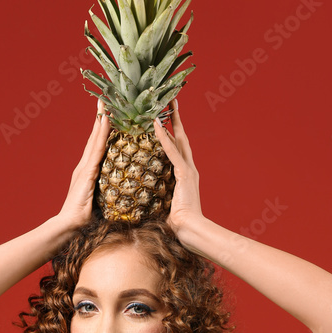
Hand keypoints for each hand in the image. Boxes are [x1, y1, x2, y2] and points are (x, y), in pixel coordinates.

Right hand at [56, 99, 111, 231]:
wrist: (70, 226)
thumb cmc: (85, 221)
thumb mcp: (101, 205)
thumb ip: (108, 198)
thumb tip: (124, 199)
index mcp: (89, 173)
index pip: (98, 148)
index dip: (102, 132)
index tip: (108, 116)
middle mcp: (85, 166)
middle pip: (95, 138)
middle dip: (100, 119)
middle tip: (105, 100)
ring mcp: (85, 167)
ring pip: (96, 139)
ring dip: (101, 120)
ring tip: (106, 103)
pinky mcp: (87, 172)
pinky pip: (98, 149)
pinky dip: (101, 134)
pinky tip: (106, 121)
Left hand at [153, 99, 204, 240]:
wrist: (189, 232)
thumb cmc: (177, 227)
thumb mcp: (163, 207)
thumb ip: (156, 199)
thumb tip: (141, 202)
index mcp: (184, 176)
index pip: (176, 149)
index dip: (170, 134)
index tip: (164, 120)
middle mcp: (188, 169)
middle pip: (180, 137)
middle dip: (175, 118)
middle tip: (169, 100)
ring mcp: (188, 170)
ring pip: (178, 138)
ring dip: (171, 120)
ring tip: (166, 101)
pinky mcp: (184, 174)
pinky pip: (172, 151)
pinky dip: (164, 136)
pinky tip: (157, 123)